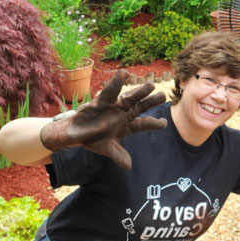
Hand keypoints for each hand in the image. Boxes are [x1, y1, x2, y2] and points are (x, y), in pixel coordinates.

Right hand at [38, 69, 166, 169]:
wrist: (75, 134)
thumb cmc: (93, 140)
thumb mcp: (107, 149)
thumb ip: (118, 155)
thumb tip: (128, 166)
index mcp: (127, 125)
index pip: (144, 123)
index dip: (154, 123)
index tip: (164, 123)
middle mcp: (123, 114)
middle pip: (140, 107)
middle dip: (151, 101)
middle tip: (163, 95)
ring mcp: (113, 107)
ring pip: (129, 98)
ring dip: (139, 91)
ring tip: (150, 84)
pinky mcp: (101, 101)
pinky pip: (110, 91)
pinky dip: (116, 83)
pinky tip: (124, 74)